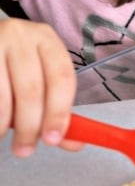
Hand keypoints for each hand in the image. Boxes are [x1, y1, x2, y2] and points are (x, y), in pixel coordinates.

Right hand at [0, 18, 77, 156]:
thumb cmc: (15, 64)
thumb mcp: (40, 75)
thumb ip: (56, 110)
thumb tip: (76, 143)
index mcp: (47, 40)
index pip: (62, 77)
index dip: (59, 112)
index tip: (53, 139)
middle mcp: (22, 36)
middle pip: (32, 89)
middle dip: (30, 126)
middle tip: (25, 149)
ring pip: (3, 97)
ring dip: (4, 124)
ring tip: (2, 134)